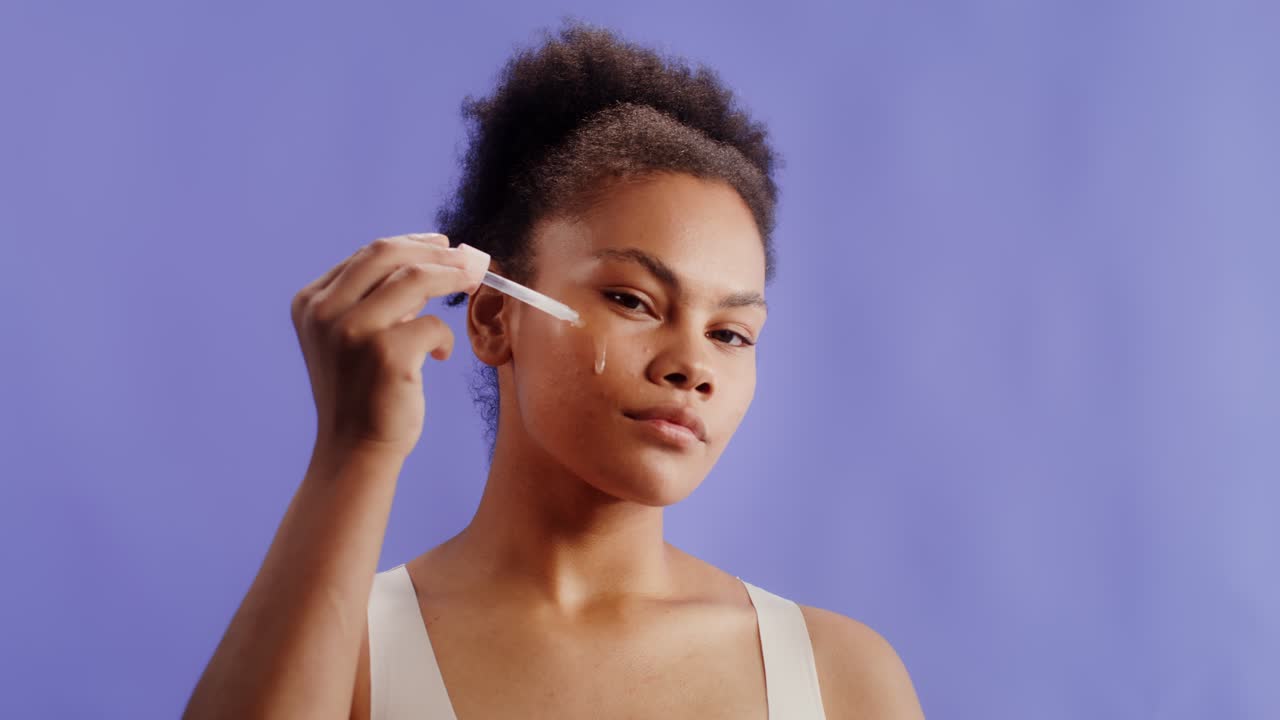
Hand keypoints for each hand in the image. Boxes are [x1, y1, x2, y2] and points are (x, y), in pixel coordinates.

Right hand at [290, 233, 487, 457]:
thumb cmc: (361, 392)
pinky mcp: (385, 354)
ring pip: (415, 278)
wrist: (354, 450)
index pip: (367, 255)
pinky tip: (440, 355)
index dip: (411, 244)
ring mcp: (352, 331)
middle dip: (435, 251)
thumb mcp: (353, 337)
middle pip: (387, 254)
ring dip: (452, 277)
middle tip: (468, 257)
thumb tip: (431, 260)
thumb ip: (376, 299)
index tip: (441, 244)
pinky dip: (444, 337)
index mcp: (311, 302)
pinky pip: (432, 325)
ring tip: (473, 282)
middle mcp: (325, 312)